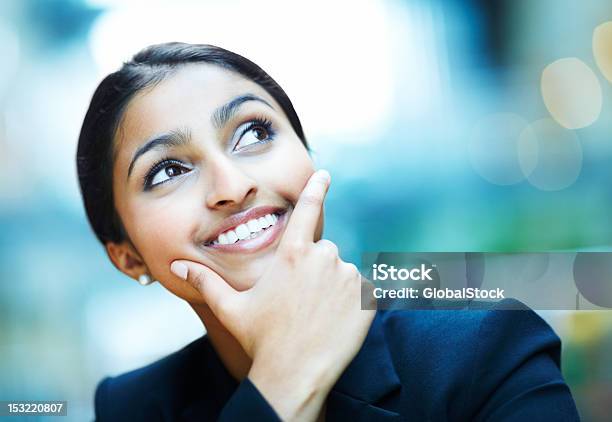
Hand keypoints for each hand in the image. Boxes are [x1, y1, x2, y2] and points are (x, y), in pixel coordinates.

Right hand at [171, 170, 374, 419]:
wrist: (295, 376)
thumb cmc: (261, 339)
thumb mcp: (231, 308)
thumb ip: (206, 282)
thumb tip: (178, 266)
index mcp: (292, 253)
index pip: (307, 209)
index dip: (316, 188)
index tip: (325, 174)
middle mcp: (324, 257)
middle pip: (322, 252)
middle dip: (313, 270)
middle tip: (300, 302)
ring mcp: (348, 277)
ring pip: (341, 273)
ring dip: (333, 287)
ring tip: (317, 316)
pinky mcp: (367, 298)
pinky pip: (361, 292)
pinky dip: (352, 303)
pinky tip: (336, 323)